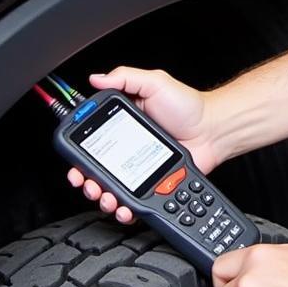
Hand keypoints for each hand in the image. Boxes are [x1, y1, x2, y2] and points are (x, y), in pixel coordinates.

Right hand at [67, 66, 218, 223]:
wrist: (213, 131)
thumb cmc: (188, 107)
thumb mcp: (156, 83)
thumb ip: (126, 78)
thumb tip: (97, 78)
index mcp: (122, 124)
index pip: (92, 141)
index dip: (78, 155)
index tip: (75, 164)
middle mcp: (127, 148)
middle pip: (95, 171)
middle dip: (86, 182)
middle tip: (89, 184)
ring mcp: (138, 168)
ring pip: (111, 190)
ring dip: (102, 198)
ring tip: (107, 197)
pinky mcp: (152, 184)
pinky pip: (133, 200)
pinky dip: (124, 208)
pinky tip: (124, 207)